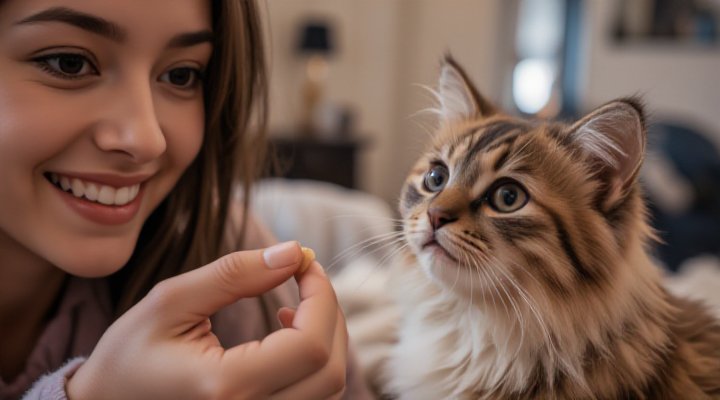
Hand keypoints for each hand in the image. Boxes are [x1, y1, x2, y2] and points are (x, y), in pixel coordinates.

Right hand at [66, 241, 347, 399]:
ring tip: (293, 307)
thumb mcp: (171, 302)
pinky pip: (311, 398)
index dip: (321, 295)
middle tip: (305, 276)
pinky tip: (286, 336)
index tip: (305, 261)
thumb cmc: (128, 355)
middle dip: (329, 313)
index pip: (310, 345)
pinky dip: (314, 363)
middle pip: (330, 369)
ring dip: (325, 337)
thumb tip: (294, 251)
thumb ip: (235, 274)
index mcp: (227, 389)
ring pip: (328, 387)